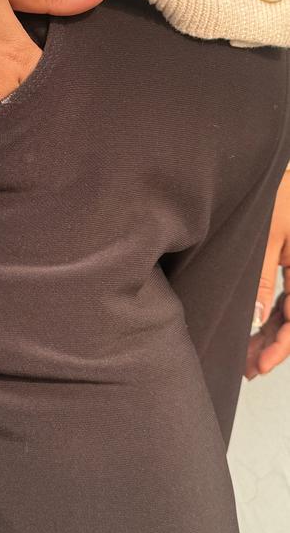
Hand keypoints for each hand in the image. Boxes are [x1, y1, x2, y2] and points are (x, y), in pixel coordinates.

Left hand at [244, 170, 289, 379]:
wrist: (263, 165)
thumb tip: (257, 318)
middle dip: (273, 345)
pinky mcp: (283, 257)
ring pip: (287, 308)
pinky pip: (281, 293)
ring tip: (246, 356)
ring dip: (269, 332)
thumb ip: (262, 278)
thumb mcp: (266, 235)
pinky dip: (267, 312)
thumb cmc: (274, 192)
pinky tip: (252, 326)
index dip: (283, 344)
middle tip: (248, 368)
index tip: (263, 364)